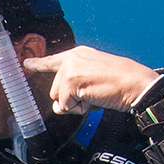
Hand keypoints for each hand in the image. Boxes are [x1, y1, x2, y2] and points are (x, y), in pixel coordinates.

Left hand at [22, 46, 160, 114]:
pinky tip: (93, 99)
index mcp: (78, 54)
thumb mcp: (94, 76)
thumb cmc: (121, 82)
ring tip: (94, 96)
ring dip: (75, 105)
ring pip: (59, 98)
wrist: (136, 83)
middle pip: (55, 89)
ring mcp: (70, 68)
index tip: (27, 63)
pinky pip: (66, 105)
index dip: (38, 63)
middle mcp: (72, 58)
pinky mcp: (72, 80)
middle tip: (92, 95)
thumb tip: (58, 106)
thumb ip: (75, 85)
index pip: (53, 60)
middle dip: (71, 99)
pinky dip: (79, 109)